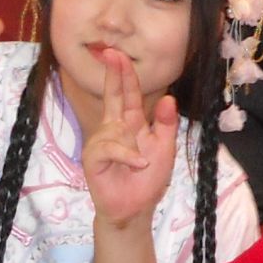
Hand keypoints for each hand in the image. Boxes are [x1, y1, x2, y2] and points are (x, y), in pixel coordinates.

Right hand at [82, 48, 179, 229]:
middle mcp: (114, 128)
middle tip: (110, 52)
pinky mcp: (93, 157)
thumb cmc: (147, 181)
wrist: (133, 210)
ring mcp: (102, 142)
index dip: (125, 75)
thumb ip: (166, 124)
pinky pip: (110, 148)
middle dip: (112, 75)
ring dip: (132, 147)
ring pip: (115, 129)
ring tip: (142, 165)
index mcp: (131, 124)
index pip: (128, 95)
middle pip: (112, 97)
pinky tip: (138, 165)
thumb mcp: (164, 150)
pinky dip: (127, 156)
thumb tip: (169, 98)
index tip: (120, 55)